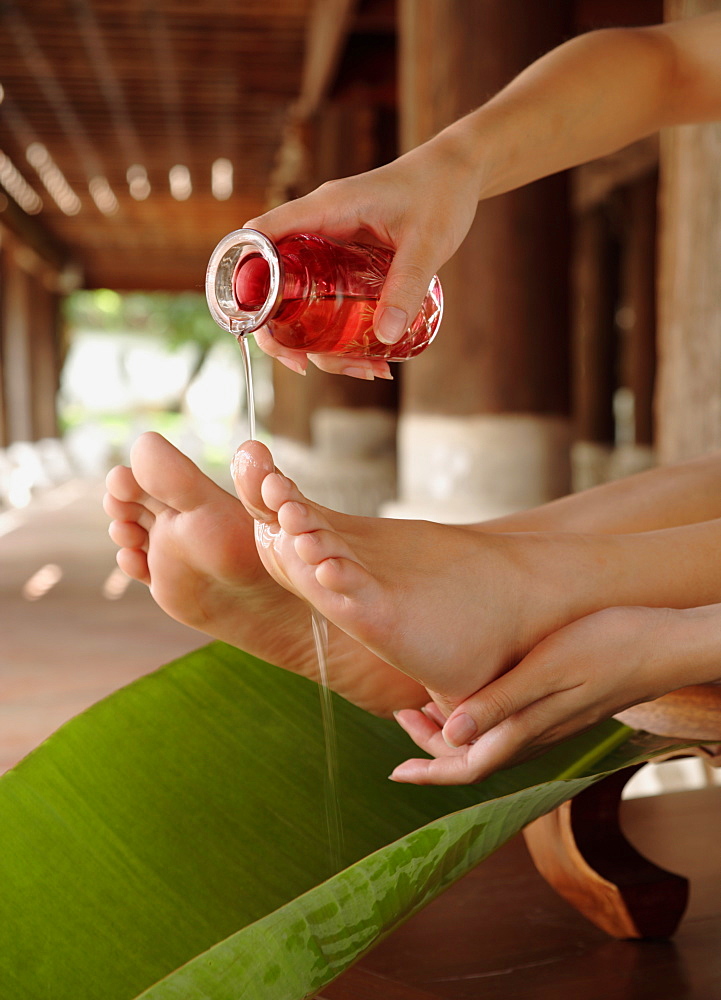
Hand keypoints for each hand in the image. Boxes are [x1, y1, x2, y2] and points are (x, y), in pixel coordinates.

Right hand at [243, 132, 480, 377]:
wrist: (458, 173)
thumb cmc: (441, 192)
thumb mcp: (428, 242)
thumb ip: (407, 285)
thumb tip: (385, 338)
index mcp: (324, 209)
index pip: (261, 238)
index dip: (245, 280)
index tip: (255, 324)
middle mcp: (317, 229)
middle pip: (275, 285)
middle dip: (285, 333)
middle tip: (306, 366)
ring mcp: (329, 249)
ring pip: (304, 303)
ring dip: (323, 344)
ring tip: (367, 370)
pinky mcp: (345, 264)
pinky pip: (330, 302)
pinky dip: (344, 334)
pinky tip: (374, 357)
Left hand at [390, 605, 686, 784]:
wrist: (663, 643)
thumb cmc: (606, 648)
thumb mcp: (546, 670)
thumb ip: (500, 704)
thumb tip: (450, 734)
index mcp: (528, 731)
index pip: (467, 767)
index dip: (428, 771)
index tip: (395, 771)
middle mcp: (537, 736)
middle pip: (473, 758)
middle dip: (431, 747)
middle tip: (400, 713)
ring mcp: (551, 723)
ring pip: (490, 742)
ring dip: (452, 731)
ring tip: (424, 704)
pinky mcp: (562, 707)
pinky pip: (509, 726)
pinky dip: (479, 716)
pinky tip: (474, 692)